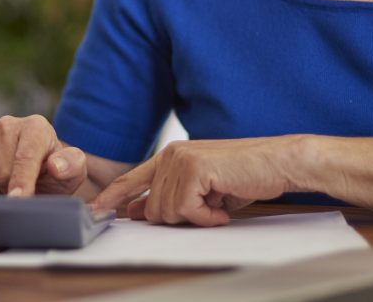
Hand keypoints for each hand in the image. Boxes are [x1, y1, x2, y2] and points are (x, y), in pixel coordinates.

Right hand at [0, 115, 87, 195]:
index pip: (25, 157)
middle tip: (22, 191)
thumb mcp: (72, 172)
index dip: (22, 181)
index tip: (19, 199)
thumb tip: (56, 166)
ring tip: (7, 186)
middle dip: (11, 191)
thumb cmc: (53, 173)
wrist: (32, 171)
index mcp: (36, 127)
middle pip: (2, 174)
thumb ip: (71, 166)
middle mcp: (6, 124)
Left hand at [91, 137, 302, 225]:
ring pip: (167, 212)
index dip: (112, 197)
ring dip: (197, 217)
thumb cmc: (245, 176)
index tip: (94, 211)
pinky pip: (186, 211)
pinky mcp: (194, 169)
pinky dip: (207, 217)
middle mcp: (170, 155)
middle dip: (181, 218)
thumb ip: (170, 196)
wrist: (278, 162)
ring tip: (219, 202)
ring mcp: (180, 160)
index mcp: (169, 157)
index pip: (131, 179)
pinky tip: (223, 207)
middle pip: (153, 209)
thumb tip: (138, 212)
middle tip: (209, 207)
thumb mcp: (202, 190)